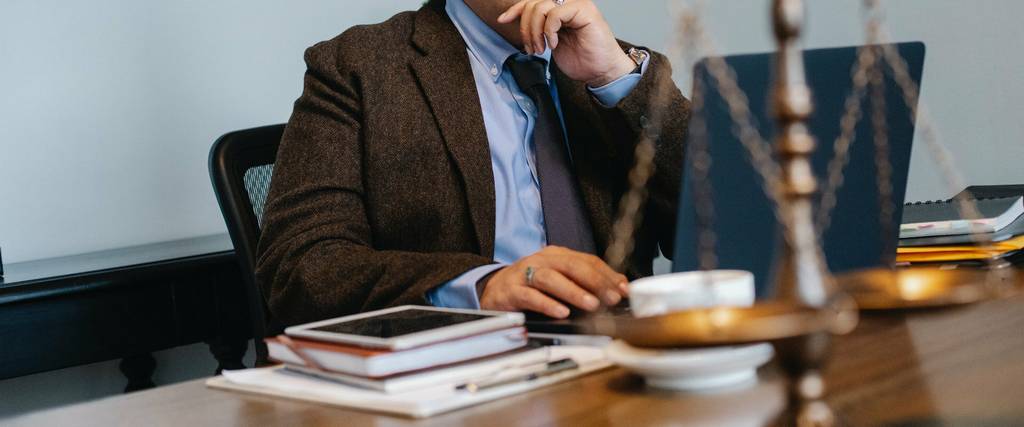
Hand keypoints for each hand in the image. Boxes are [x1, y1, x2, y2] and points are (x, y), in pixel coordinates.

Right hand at [479, 246, 628, 318]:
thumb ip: (584, 283)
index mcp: (557, 255)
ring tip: (591, 305)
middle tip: (611, 297)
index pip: (587, 260)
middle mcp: (542, 260)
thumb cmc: (531, 286)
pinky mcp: (511, 291)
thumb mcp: (559, 280)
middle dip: (594, 282)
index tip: (623, 289)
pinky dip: (547, 304)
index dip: (606, 274)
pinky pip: (530, 296)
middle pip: (571, 266)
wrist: (494, 290)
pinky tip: (561, 313)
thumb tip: (616, 289)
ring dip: (574, 292)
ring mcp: (525, 274)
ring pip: (551, 279)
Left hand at [498, 0, 635, 86]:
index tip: (504, 20)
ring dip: (535, 31)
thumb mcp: (552, 44)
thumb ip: (540, 31)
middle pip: (533, 4)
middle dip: (525, 28)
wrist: (602, 72)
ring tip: (541, 49)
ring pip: (541, 7)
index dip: (516, 10)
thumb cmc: (583, 60)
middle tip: (531, 48)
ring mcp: (576, 6)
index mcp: (559, 10)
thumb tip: (521, 25)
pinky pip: (555, 14)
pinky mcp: (584, 11)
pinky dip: (549, 31)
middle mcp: (567, 4)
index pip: (532, 2)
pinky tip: (553, 45)